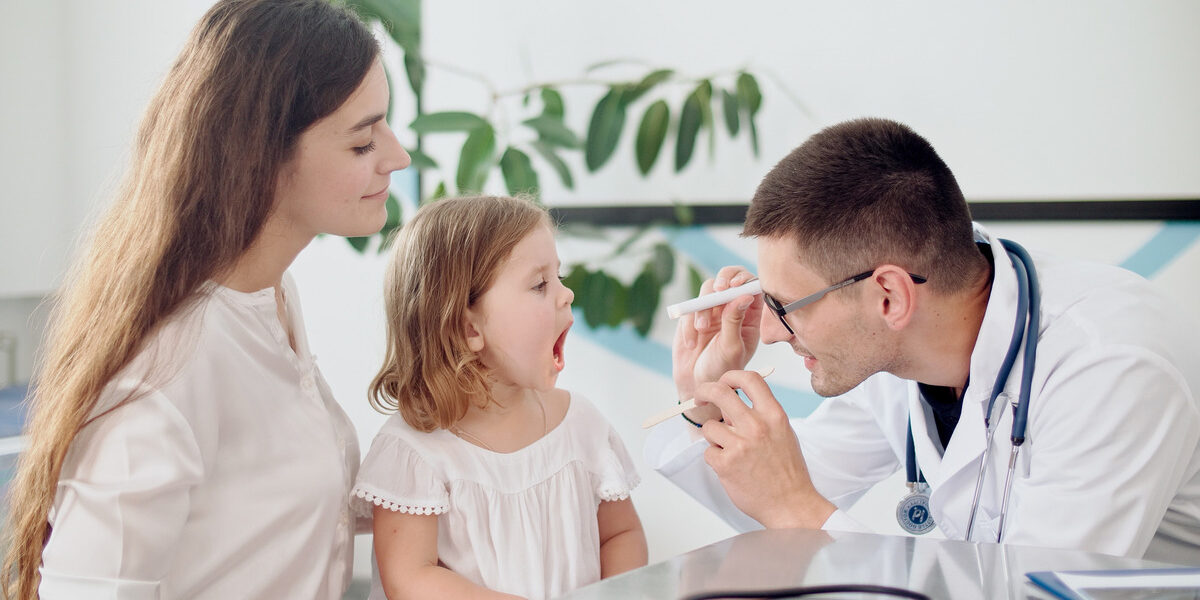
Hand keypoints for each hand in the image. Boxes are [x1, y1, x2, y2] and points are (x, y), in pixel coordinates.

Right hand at [672, 267, 762, 422]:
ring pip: (708, 290)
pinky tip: (691, 341)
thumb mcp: (731, 347)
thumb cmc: (721, 370)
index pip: (752, 285)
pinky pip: (690, 307)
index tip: (734, 286)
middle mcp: (733, 308)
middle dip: (722, 282)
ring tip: (701, 330)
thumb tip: (744, 296)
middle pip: (729, 278)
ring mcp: (713, 309)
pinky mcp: (694, 313)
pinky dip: (688, 322)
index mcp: (751, 315)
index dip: (744, 278)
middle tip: (717, 290)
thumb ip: (735, 320)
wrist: (697, 384)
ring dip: (703, 308)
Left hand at [695, 369, 835, 528]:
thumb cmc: (787, 471)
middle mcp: (757, 426)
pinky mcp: (726, 464)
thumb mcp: (783, 433)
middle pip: (719, 392)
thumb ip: (761, 416)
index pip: (749, 379)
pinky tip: (731, 468)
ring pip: (709, 427)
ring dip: (714, 438)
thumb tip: (732, 405)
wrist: (791, 504)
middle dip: (704, 391)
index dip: (731, 376)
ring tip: (730, 451)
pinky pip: (708, 452)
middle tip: (700, 397)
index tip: (722, 382)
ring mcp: (740, 445)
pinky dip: (715, 459)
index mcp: (774, 415)